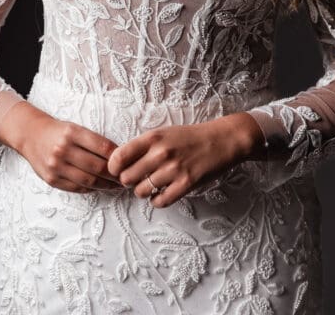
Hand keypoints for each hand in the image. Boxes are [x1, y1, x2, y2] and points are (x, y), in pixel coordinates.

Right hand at [0, 102, 121, 192]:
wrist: (31, 135)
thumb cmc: (59, 131)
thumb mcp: (74, 128)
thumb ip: (93, 141)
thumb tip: (119, 157)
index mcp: (72, 132)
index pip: (102, 146)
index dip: (118, 157)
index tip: (128, 162)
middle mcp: (63, 149)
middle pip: (97, 166)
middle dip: (115, 175)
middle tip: (126, 178)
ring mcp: (56, 166)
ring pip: (88, 181)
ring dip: (106, 185)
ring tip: (116, 186)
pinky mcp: (51, 179)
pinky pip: (77, 188)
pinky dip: (91, 189)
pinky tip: (99, 187)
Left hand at [107, 113, 260, 208]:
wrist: (221, 140)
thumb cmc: (189, 136)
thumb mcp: (163, 132)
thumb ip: (143, 146)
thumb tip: (121, 163)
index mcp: (152, 138)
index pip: (118, 157)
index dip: (113, 167)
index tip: (117, 170)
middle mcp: (160, 153)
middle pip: (127, 178)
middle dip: (128, 181)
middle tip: (136, 179)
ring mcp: (173, 170)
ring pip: (141, 191)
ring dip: (143, 191)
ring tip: (150, 186)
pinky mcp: (186, 184)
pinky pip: (160, 201)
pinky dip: (157, 201)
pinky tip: (160, 194)